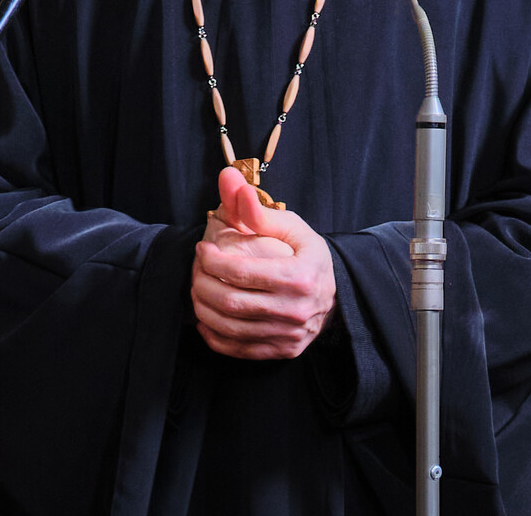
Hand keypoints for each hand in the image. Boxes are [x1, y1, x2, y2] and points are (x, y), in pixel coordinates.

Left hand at [190, 166, 337, 359]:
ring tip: (197, 289)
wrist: (335, 295)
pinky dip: (213, 335)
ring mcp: (288, 336)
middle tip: (195, 269)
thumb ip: (257, 209)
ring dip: (202, 309)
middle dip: (201, 284)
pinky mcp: (282, 351)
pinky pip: (237, 349)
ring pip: (230, 328)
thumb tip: (229, 179)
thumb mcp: (290, 228)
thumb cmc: (307, 256)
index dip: (211, 260)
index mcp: (298, 278)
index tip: (201, 249)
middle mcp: (295, 312)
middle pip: (230, 303)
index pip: (240, 272)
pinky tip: (206, 317)